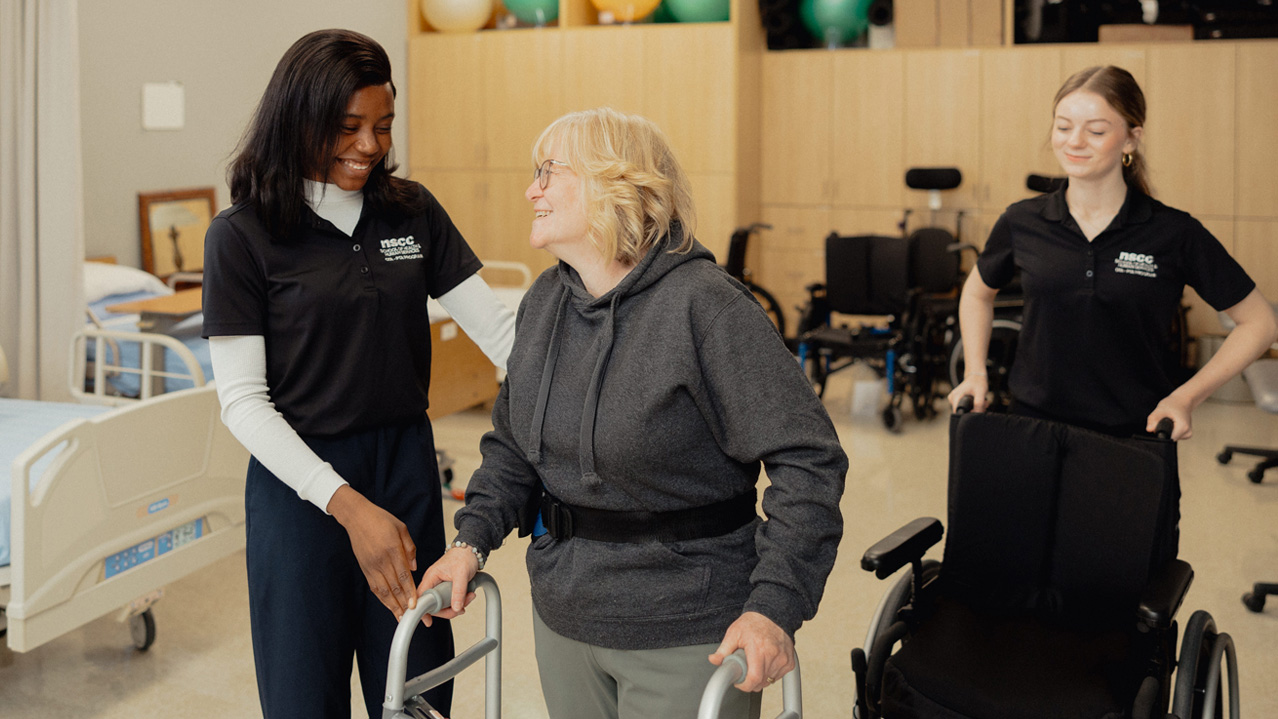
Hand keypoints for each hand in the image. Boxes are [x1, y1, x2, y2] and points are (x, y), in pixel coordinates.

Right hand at [327, 486, 417, 619]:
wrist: (357, 517)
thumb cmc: (381, 520)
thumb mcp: (401, 528)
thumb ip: (409, 548)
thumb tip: (413, 567)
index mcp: (392, 550)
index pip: (403, 576)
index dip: (409, 592)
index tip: (416, 604)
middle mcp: (381, 561)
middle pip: (394, 587)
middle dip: (404, 604)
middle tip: (413, 617)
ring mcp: (371, 566)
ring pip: (383, 591)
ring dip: (393, 606)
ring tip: (401, 617)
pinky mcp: (365, 568)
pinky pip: (375, 587)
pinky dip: (382, 599)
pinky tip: (389, 606)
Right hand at [416, 547, 478, 626]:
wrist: (471, 550)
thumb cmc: (464, 556)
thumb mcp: (462, 574)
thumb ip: (458, 591)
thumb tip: (456, 608)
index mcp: (431, 577)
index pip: (421, 598)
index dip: (422, 611)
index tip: (428, 621)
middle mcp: (432, 582)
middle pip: (434, 605)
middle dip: (448, 609)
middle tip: (461, 607)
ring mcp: (439, 586)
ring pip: (443, 605)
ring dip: (457, 605)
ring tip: (469, 597)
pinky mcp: (446, 588)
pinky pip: (450, 601)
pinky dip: (459, 601)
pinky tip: (468, 596)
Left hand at [708, 612, 794, 692]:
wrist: (772, 614)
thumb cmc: (753, 623)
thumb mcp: (734, 633)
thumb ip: (723, 650)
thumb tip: (714, 660)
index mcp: (759, 649)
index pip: (754, 678)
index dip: (745, 685)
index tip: (739, 683)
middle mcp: (773, 655)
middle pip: (761, 682)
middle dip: (751, 680)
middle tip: (745, 668)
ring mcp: (783, 659)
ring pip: (769, 680)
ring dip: (761, 676)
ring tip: (756, 661)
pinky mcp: (789, 662)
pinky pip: (778, 676)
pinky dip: (771, 673)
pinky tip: (766, 661)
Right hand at [947, 373, 989, 412]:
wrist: (976, 376)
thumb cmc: (978, 383)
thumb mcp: (980, 393)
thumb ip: (979, 404)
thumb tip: (976, 415)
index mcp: (955, 396)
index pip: (958, 413)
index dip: (968, 414)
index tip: (977, 410)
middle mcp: (952, 398)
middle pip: (962, 412)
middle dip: (974, 410)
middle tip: (983, 405)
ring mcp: (953, 399)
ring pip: (965, 410)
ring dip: (975, 408)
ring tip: (982, 402)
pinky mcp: (956, 400)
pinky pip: (964, 407)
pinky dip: (973, 406)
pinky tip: (977, 401)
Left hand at [1147, 394, 1193, 439]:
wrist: (1182, 401)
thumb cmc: (1172, 404)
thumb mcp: (1160, 409)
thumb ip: (1153, 420)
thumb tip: (1149, 429)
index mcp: (1183, 428)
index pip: (1168, 440)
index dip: (1159, 435)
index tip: (1156, 428)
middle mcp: (1187, 433)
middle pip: (1168, 439)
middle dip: (1161, 432)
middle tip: (1162, 421)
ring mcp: (1187, 434)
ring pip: (1170, 438)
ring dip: (1165, 431)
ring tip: (1167, 420)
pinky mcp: (1185, 434)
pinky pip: (1173, 436)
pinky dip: (1169, 431)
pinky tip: (1171, 423)